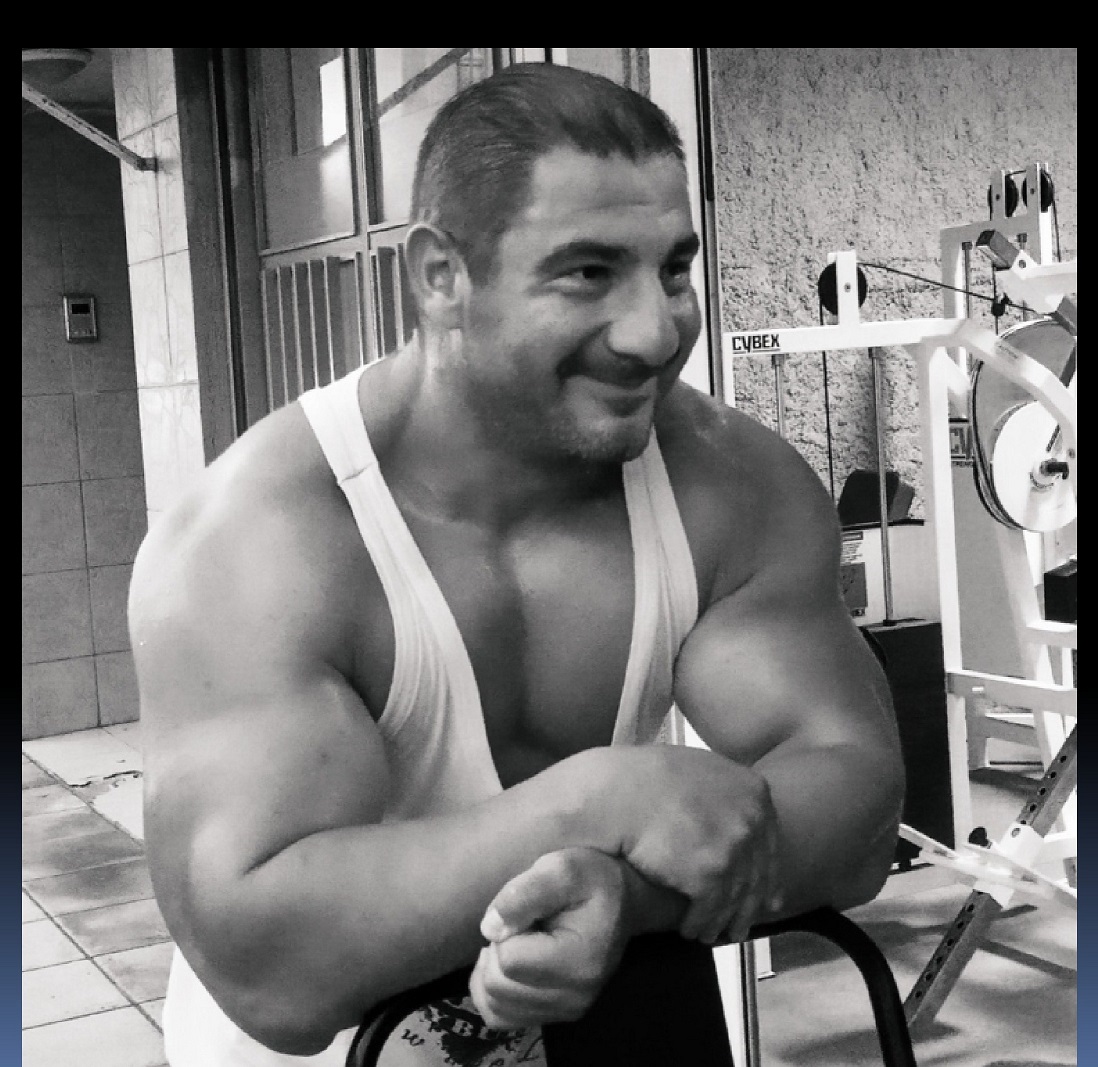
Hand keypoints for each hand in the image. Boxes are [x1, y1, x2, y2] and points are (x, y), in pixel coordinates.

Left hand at [470, 847, 632, 1028]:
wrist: (622, 901)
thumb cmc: (591, 880)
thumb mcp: (561, 868)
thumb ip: (523, 894)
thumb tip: (489, 930)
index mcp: (580, 961)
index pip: (509, 959)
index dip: (505, 928)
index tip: (528, 910)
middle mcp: (575, 998)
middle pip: (497, 986)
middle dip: (496, 950)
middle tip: (522, 924)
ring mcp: (565, 1013)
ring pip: (493, 1005)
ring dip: (491, 970)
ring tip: (517, 941)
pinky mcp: (554, 1017)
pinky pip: (500, 1016)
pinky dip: (492, 991)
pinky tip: (506, 964)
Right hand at [600, 745, 781, 945]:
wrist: (619, 791)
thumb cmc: (647, 777)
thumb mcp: (700, 772)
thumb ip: (727, 797)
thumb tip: (744, 825)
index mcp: (754, 791)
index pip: (768, 844)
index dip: (765, 877)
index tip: (767, 901)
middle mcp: (752, 819)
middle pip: (756, 875)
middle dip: (747, 908)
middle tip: (740, 929)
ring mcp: (734, 846)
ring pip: (735, 899)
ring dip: (722, 922)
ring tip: (711, 935)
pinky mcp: (710, 874)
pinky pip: (709, 911)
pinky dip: (699, 924)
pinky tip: (689, 930)